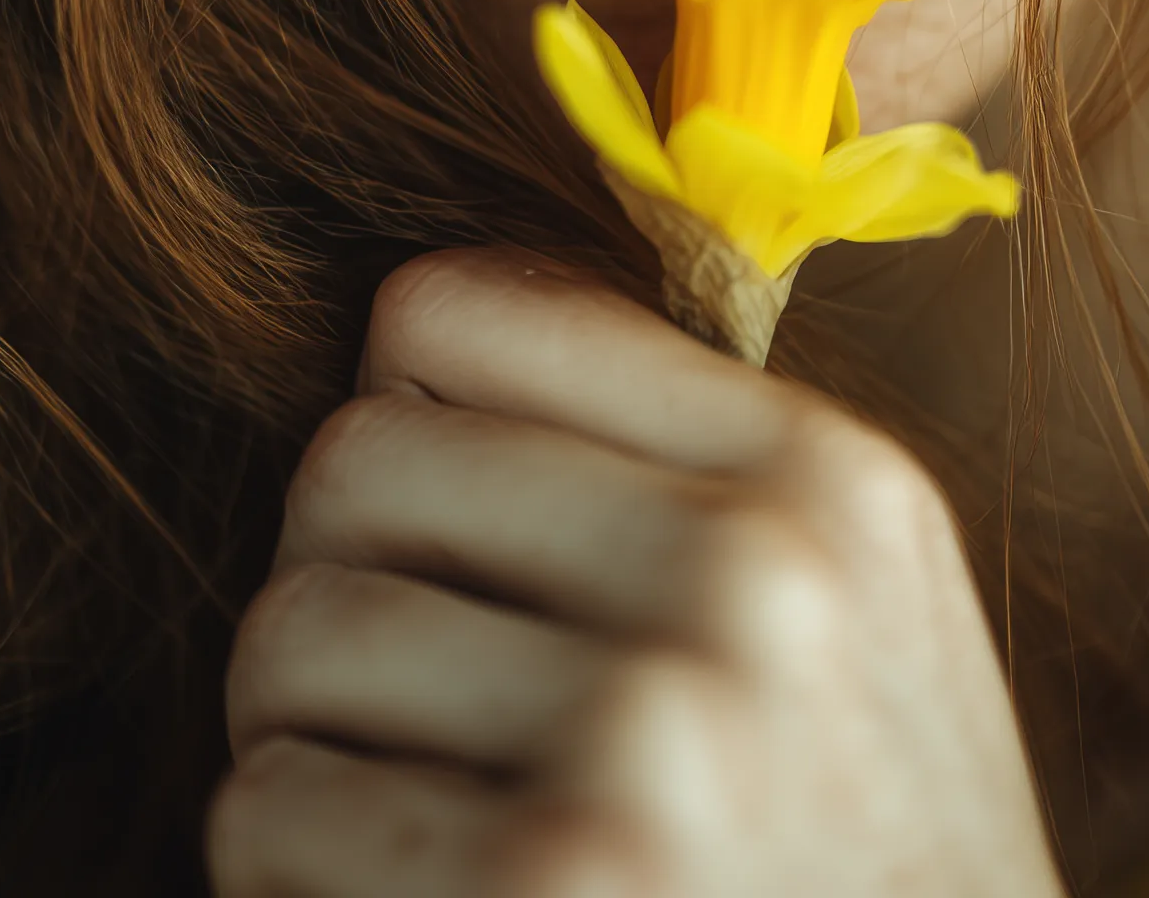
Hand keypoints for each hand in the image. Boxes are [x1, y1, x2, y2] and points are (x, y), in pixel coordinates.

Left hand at [207, 250, 1064, 897]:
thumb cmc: (878, 869)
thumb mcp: (869, 622)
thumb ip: (690, 465)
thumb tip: (404, 339)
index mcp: (825, 481)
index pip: (456, 309)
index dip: (403, 402)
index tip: (436, 501)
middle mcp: (750, 587)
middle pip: (350, 463)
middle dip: (341, 578)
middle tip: (405, 681)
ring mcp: (646, 750)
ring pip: (289, 636)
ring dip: (310, 739)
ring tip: (412, 806)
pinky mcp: (535, 897)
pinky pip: (269, 811)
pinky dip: (298, 868)